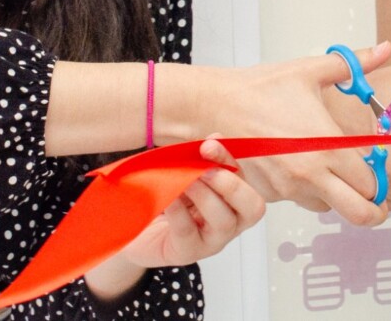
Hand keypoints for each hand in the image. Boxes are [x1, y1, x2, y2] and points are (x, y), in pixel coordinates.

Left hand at [122, 138, 265, 267]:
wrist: (138, 230)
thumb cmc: (169, 201)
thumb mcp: (187, 176)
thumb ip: (202, 159)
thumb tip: (216, 138)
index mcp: (234, 202)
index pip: (246, 181)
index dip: (231, 161)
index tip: (209, 145)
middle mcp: (231, 223)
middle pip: (252, 207)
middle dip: (230, 184)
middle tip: (205, 169)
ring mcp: (211, 241)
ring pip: (223, 220)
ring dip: (205, 195)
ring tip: (185, 180)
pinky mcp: (187, 252)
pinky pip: (188, 231)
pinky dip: (179, 210)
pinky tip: (169, 197)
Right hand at [210, 42, 390, 226]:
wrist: (214, 106)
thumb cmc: (260, 89)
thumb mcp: (311, 70)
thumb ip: (355, 63)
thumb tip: (385, 48)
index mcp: (328, 148)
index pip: (372, 184)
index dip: (380, 178)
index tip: (376, 165)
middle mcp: (311, 175)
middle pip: (360, 213)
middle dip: (372, 208)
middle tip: (373, 193)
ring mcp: (289, 189)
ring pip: (328, 208)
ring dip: (335, 195)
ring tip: (328, 167)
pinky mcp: (269, 195)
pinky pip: (298, 200)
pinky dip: (304, 189)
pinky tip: (297, 163)